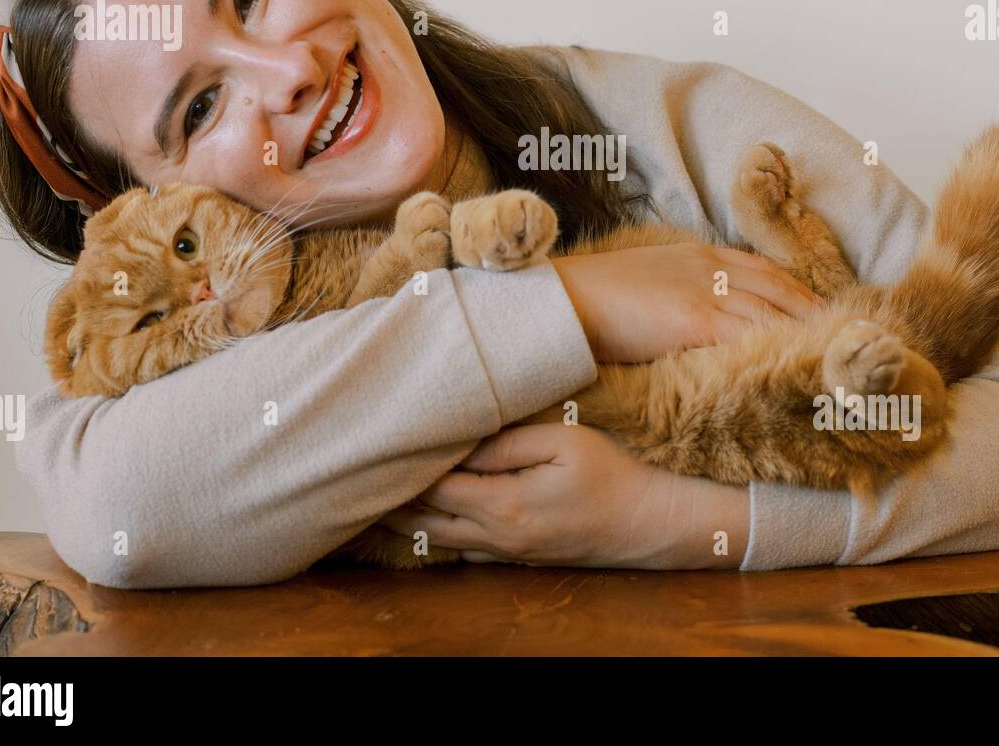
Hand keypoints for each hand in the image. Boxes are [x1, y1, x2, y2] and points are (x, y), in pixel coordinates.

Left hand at [377, 422, 750, 568]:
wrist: (643, 523)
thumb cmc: (608, 474)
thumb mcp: (562, 442)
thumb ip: (507, 444)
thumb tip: (462, 442)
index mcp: (504, 504)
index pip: (435, 488)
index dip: (403, 468)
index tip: (376, 444)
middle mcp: (496, 535)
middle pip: (424, 520)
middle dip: (388, 499)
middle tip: (354, 473)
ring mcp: (505, 550)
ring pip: (437, 540)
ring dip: (404, 519)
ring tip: (369, 499)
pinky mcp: (515, 555)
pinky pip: (460, 548)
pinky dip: (433, 533)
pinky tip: (419, 520)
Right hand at [550, 243, 821, 362]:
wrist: (564, 298)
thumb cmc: (595, 297)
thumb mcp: (648, 281)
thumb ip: (680, 292)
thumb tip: (698, 319)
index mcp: (698, 254)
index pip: (764, 271)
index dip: (798, 291)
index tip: (822, 312)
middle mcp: (709, 267)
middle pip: (779, 288)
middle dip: (815, 311)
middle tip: (848, 336)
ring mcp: (703, 292)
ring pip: (770, 312)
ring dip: (808, 334)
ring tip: (837, 355)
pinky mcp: (693, 319)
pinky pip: (747, 334)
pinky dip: (776, 349)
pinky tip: (796, 365)